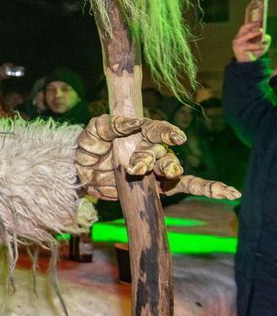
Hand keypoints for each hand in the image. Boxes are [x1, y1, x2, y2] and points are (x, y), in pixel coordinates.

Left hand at [75, 115, 239, 200]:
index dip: (165, 131)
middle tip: (137, 168)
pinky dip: (207, 188)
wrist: (85, 175)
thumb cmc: (90, 148)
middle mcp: (151, 148)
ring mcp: (157, 167)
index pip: (153, 129)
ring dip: (170, 170)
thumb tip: (131, 123)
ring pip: (170, 167)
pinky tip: (229, 192)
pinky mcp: (161, 186)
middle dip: (151, 158)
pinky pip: (187, 185)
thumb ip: (108, 126)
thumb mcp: (92, 133)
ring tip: (168, 174)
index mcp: (137, 132)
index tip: (175, 137)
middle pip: (160, 151)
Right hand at [232, 21, 270, 62]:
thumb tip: (266, 35)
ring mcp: (237, 43)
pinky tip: (262, 46)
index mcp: (241, 36)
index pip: (244, 27)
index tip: (259, 21)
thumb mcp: (259, 45)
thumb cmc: (252, 53)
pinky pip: (249, 45)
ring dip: (254, 33)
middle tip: (259, 24)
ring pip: (246, 35)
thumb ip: (262, 40)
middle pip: (243, 28)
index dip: (251, 23)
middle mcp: (238, 38)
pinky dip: (257, 46)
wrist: (247, 64)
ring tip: (261, 32)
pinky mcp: (238, 48)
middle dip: (251, 25)